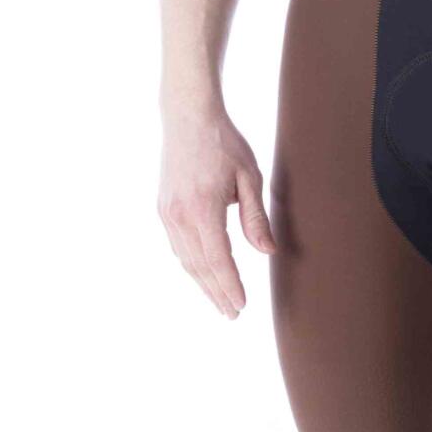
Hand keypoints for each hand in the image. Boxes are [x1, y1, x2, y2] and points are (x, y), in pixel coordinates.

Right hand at [159, 107, 276, 317]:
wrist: (187, 117)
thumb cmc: (224, 143)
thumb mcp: (249, 177)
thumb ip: (256, 217)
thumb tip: (268, 252)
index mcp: (203, 208)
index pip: (218, 259)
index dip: (230, 285)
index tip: (241, 305)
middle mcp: (180, 215)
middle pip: (199, 266)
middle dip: (216, 293)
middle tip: (233, 314)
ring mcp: (167, 213)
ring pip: (186, 259)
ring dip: (203, 283)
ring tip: (220, 302)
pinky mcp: (163, 208)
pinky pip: (178, 246)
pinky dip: (192, 265)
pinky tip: (204, 274)